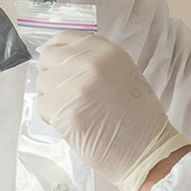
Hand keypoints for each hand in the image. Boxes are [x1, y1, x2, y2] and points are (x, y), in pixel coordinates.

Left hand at [36, 33, 190, 190]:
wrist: (148, 151)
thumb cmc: (137, 118)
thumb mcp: (122, 74)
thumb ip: (93, 63)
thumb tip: (59, 60)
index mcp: (107, 51)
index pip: (64, 38)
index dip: (56, 53)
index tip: (56, 66)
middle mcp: (91, 62)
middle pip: (48, 58)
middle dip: (51, 76)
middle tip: (66, 96)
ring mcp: (77, 86)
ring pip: (42, 84)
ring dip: (51, 99)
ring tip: (74, 113)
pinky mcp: (66, 111)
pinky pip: (43, 107)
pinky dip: (51, 118)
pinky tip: (72, 125)